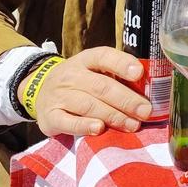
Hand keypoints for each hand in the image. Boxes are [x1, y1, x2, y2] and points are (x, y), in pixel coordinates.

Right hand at [27, 47, 151, 137]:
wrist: (38, 91)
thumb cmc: (78, 82)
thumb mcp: (92, 71)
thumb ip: (116, 77)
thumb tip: (149, 89)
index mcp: (86, 60)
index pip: (104, 57)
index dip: (122, 64)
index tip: (139, 73)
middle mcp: (71, 75)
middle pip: (101, 86)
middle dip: (127, 100)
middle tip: (146, 111)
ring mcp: (59, 96)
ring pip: (89, 105)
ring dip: (114, 116)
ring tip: (132, 124)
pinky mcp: (50, 116)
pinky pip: (68, 122)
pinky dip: (84, 126)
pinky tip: (100, 129)